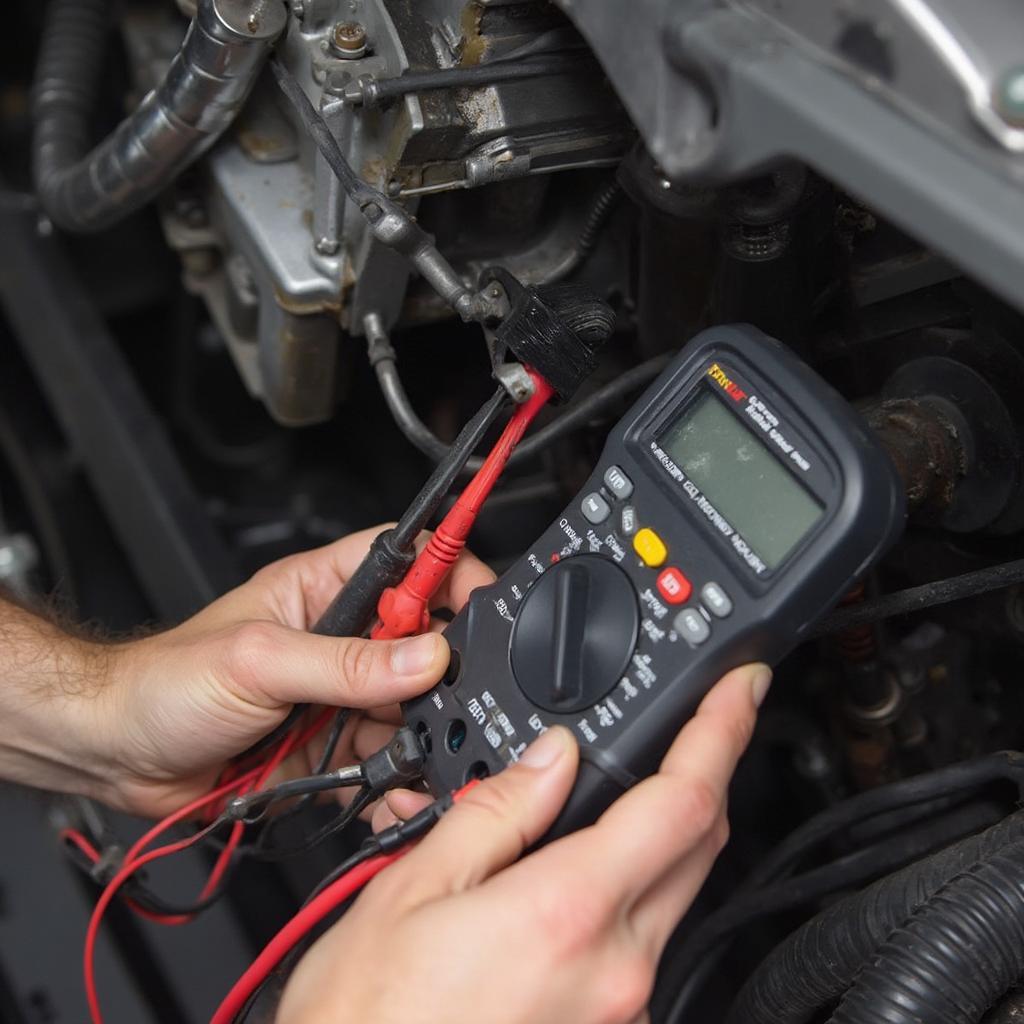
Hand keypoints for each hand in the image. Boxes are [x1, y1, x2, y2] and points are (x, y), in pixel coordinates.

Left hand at [80, 525, 493, 815]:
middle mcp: (340, 640)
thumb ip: (347, 662)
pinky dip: (402, 774)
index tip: (482, 600)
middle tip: (445, 694)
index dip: (449, 572)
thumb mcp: (259, 661)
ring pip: (413, 704)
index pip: (408, 561)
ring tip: (419, 746)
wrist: (119, 758)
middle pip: (424, 638)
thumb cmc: (164, 683)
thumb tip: (425, 656)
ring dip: (424, 728)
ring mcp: (340, 696)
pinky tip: (399, 785)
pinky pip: (388, 756)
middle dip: (443, 669)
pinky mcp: (335, 747)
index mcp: (322, 590)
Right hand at [278, 663, 771, 1023]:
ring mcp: (620, 1012)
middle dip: (703, 775)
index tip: (739, 691)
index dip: (722, 732)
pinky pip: (641, 944)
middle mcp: (615, 969)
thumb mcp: (412, 890)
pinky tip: (573, 885)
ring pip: (673, 895)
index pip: (682, 803)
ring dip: (661, 838)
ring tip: (601, 808)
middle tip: (689, 730)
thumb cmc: (368, 1018)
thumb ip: (496, 811)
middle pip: (696, 846)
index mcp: (567, 912)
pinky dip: (625, 896)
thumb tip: (552, 756)